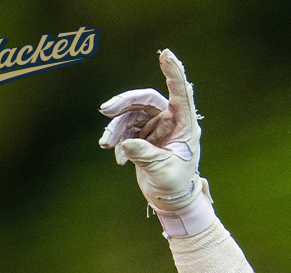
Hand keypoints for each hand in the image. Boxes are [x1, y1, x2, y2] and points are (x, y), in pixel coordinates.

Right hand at [99, 49, 213, 232]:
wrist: (170, 200)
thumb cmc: (174, 185)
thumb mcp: (161, 171)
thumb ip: (145, 156)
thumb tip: (126, 144)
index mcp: (185, 126)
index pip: (180, 94)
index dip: (173, 73)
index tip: (166, 54)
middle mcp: (172, 121)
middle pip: (146, 100)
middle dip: (124, 103)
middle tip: (105, 111)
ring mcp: (157, 125)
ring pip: (132, 113)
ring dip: (116, 126)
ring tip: (106, 142)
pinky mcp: (144, 133)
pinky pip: (126, 127)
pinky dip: (117, 139)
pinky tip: (117, 158)